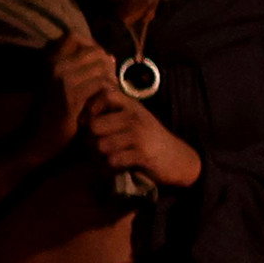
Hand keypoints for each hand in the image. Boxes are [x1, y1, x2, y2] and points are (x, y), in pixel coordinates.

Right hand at [25, 34, 114, 158]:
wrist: (36, 138)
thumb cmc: (51, 111)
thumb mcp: (58, 83)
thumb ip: (76, 66)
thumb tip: (109, 55)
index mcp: (48, 59)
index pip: (73, 35)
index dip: (91, 45)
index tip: (98, 61)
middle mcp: (54, 65)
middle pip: (94, 51)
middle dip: (106, 63)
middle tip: (109, 78)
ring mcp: (62, 81)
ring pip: (100, 67)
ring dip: (110, 78)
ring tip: (111, 90)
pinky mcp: (71, 98)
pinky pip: (100, 86)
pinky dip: (108, 92)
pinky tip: (108, 101)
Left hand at [86, 92, 204, 187]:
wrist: (180, 159)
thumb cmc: (151, 140)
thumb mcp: (137, 119)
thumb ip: (115, 112)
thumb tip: (84, 116)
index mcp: (133, 106)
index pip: (105, 95)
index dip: (91, 108)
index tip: (90, 122)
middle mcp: (135, 117)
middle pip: (95, 126)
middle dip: (90, 140)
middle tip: (96, 148)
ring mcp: (139, 135)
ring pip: (101, 145)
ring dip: (100, 157)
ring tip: (107, 158)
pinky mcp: (142, 154)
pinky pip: (113, 160)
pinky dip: (111, 167)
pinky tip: (117, 167)